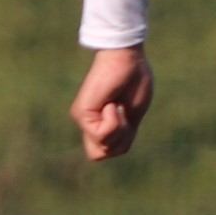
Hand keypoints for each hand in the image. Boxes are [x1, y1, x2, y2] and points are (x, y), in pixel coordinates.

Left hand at [70, 46, 154, 160]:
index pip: (106, 152)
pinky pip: (102, 133)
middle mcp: (86, 123)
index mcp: (99, 124)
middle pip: (99, 155)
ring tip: (118, 106)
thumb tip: (113, 150)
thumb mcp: (132, 116)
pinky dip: (114, 120)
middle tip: (122, 116)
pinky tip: (113, 103)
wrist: (128, 60)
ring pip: (103, 147)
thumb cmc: (134, 81)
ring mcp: (82, 119)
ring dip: (118, 128)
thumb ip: (122, 134)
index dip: (122, 142)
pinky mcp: (81, 113)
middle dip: (118, 140)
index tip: (129, 120)